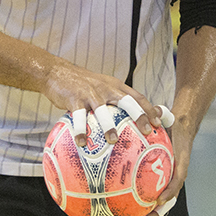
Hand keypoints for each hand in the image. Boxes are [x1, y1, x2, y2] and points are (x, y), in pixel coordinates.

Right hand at [43, 61, 162, 146]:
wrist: (57, 72)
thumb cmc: (83, 84)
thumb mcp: (102, 87)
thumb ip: (115, 100)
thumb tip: (129, 121)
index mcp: (115, 86)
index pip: (137, 96)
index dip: (149, 109)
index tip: (159, 122)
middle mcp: (106, 88)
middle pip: (127, 101)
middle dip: (138, 116)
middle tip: (146, 131)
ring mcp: (90, 93)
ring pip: (103, 110)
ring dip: (109, 126)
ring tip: (113, 140)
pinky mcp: (74, 99)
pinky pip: (78, 117)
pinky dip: (80, 130)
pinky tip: (82, 143)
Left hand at [139, 114, 191, 215]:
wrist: (182, 126)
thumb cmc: (173, 121)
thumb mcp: (169, 116)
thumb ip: (162, 113)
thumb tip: (155, 109)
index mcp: (180, 161)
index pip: (178, 179)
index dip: (170, 191)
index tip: (159, 200)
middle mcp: (176, 172)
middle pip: (170, 197)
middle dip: (158, 212)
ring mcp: (170, 176)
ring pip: (162, 199)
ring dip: (150, 211)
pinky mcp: (162, 177)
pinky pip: (153, 190)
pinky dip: (143, 198)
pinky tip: (126, 203)